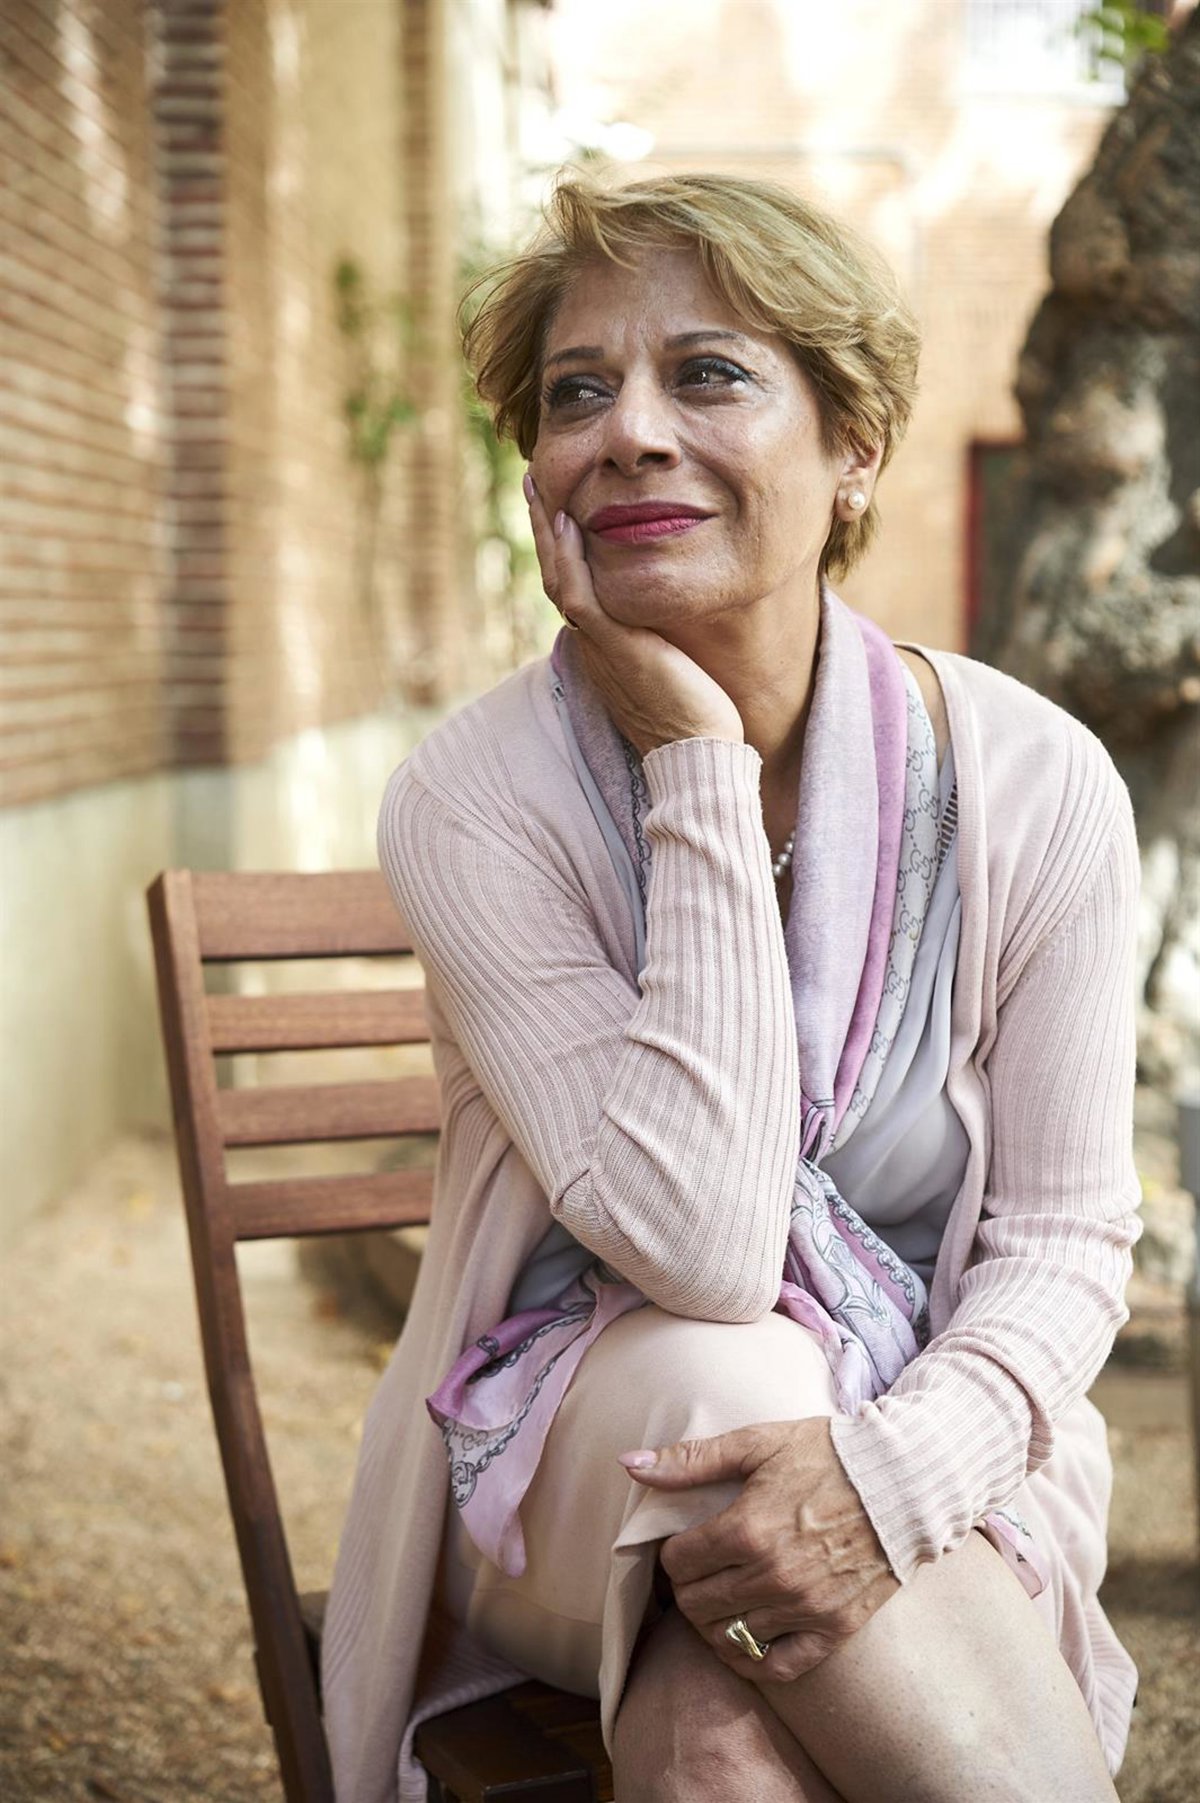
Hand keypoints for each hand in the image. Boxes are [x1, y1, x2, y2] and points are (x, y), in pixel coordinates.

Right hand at [525, 475, 742, 755]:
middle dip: (544, 527)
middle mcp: (592, 644)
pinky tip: (568, 523)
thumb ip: (662, 637)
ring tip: (538, 489)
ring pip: (559, 579)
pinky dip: (569, 559)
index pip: (573, 586)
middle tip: (535, 482)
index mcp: (602, 647)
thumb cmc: (696, 720)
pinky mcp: (614, 648)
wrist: (697, 756)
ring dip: (546, 531)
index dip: (562, 546)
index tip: (559, 507)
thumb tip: (673, 617)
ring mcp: (598, 646)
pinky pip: (580, 596)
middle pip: (556, 575)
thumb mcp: (674, 666)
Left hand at [619, 1418, 899, 1681]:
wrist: (904, 1481)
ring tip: (718, 1600)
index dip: (672, 1555)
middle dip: (686, 1590)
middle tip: (697, 1573)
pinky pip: (776, 1667)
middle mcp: (771, 1576)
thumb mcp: (757, 1443)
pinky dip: (751, 1661)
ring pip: (728, 1639)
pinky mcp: (833, 1630)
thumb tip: (629, 1464)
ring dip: (712, 1623)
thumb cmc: (828, 1454)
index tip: (683, 1545)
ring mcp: (803, 1608)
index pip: (678, 1564)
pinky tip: (743, 1641)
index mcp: (747, 1528)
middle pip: (696, 1605)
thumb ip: (691, 1459)